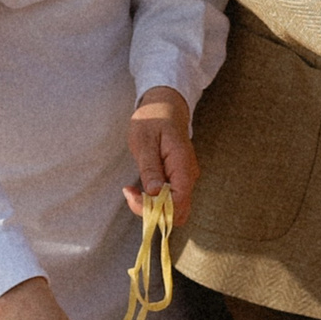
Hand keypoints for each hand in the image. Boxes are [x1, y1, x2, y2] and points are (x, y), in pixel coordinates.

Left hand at [126, 87, 196, 220]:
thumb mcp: (144, 140)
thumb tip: (155, 193)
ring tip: (133, 191)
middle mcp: (189, 176)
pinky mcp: (179, 181)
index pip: (177, 201)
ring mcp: (185, 179)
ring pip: (174, 209)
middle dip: (154, 212)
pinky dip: (154, 202)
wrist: (166, 106)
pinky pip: (170, 201)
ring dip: (153, 208)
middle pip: (179, 212)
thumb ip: (151, 167)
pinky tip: (140, 189)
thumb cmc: (154, 119)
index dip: (154, 208)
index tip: (131, 194)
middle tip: (132, 195)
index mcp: (183, 164)